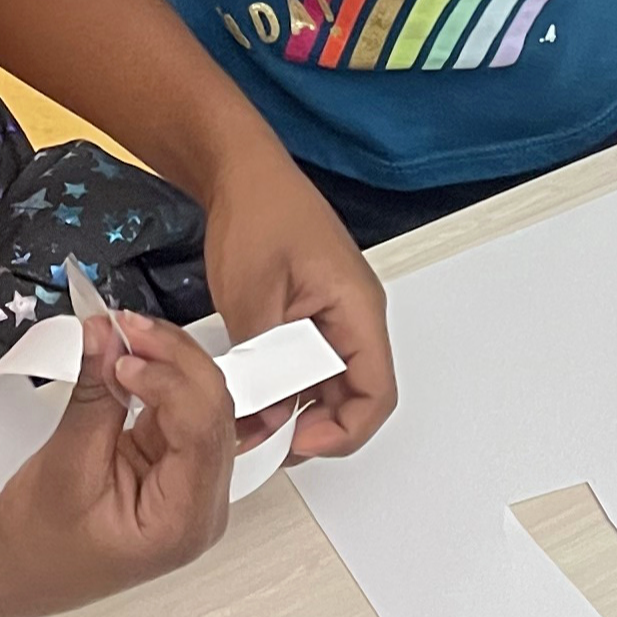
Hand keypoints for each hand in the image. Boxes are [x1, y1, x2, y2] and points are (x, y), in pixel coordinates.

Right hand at [0, 308, 234, 616]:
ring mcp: (193, 484)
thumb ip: (94, 395)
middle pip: (212, 411)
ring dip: (166, 362)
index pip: (202, 432)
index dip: (169, 381)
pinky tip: (132, 358)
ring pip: (202, 402)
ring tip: (122, 336)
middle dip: (172, 359)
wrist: (13, 568)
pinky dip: (157, 378)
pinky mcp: (175, 465)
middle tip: (124, 328)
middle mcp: (202, 505)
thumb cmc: (36, 545)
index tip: (124, 356)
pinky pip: (181, 408)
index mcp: (184, 522)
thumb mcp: (64, 465)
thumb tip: (105, 336)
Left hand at [198, 149, 396, 459]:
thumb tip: (265, 417)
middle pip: (354, 397)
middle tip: (264, 443)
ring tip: (248, 422)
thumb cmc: (258, 212)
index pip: (375, 394)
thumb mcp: (253, 294)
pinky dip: (279, 388)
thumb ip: (263, 361)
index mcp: (357, 309)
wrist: (240, 172)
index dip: (343, 432)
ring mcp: (332, 319)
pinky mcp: (308, 318)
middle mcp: (354, 318)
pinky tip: (246, 395)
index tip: (298, 443)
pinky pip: (305, 367)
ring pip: (327, 387)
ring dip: (293, 412)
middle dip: (313, 429)